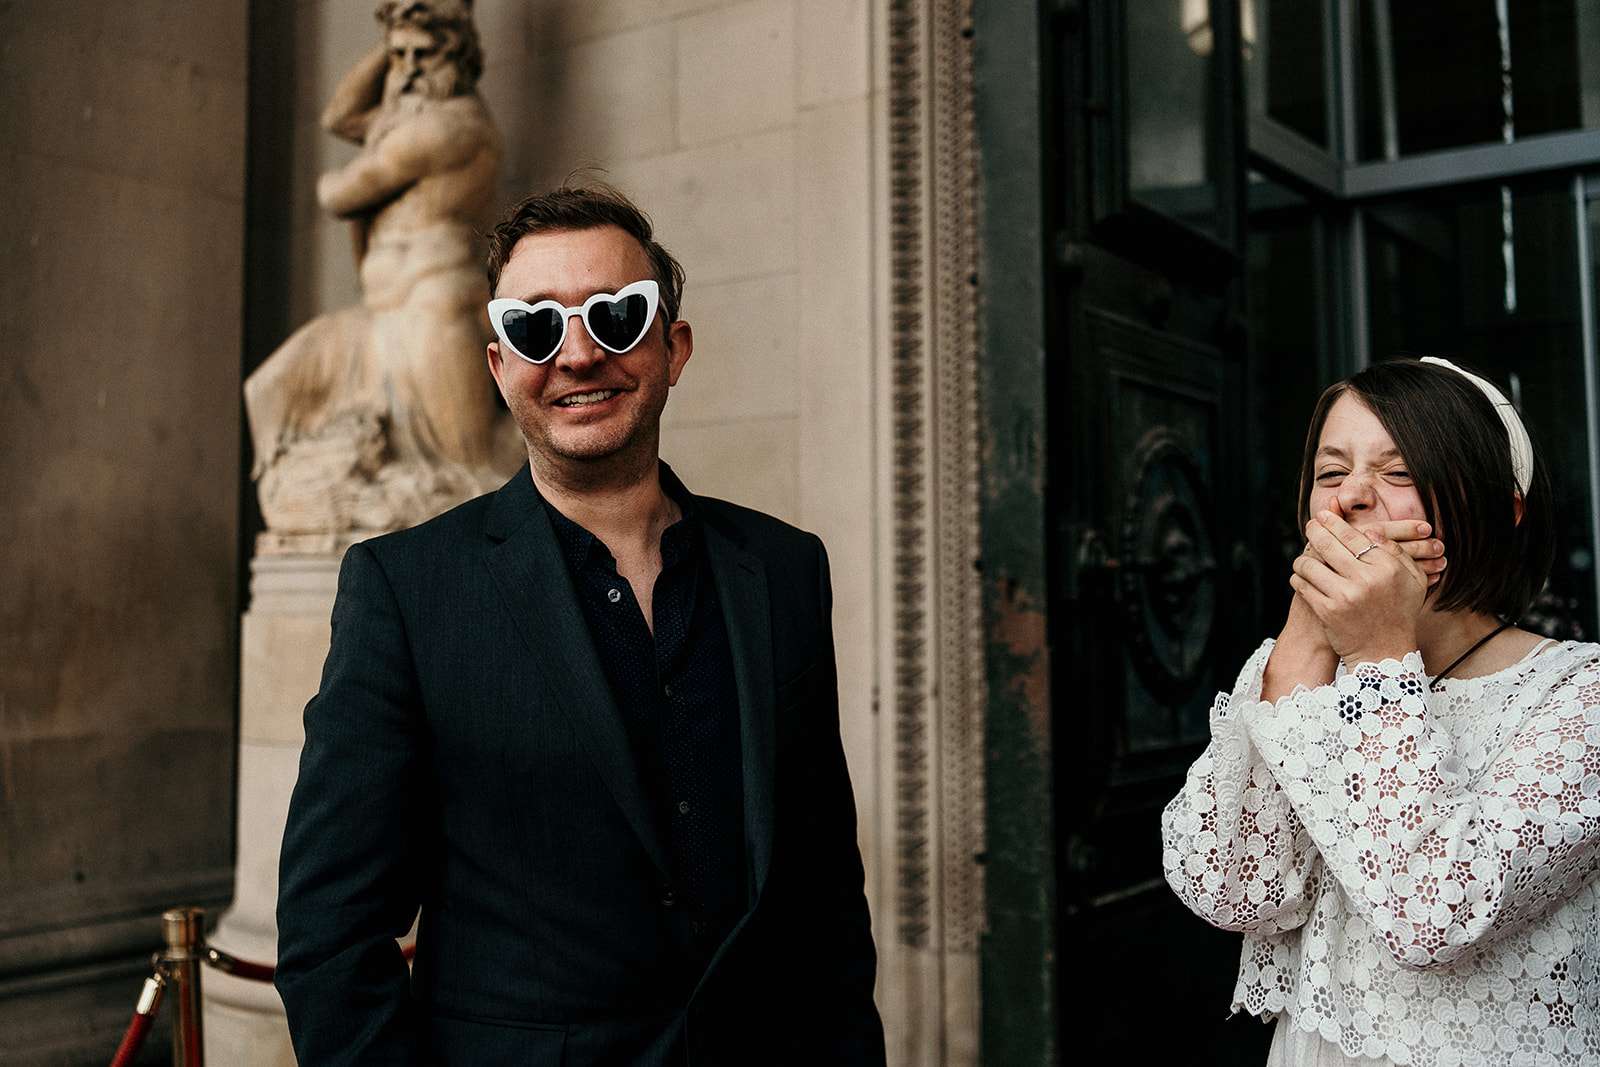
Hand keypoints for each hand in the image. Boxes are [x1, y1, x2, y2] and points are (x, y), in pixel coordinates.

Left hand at [1291, 509, 1428, 664]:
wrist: (1385, 652)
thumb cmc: (1400, 613)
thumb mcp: (1412, 581)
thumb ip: (1396, 552)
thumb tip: (1371, 529)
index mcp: (1388, 568)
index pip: (1354, 537)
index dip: (1334, 523)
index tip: (1323, 515)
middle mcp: (1366, 579)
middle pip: (1329, 544)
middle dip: (1314, 531)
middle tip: (1310, 525)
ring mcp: (1344, 596)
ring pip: (1310, 564)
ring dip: (1303, 559)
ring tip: (1305, 558)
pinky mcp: (1327, 611)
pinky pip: (1303, 585)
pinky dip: (1299, 579)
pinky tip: (1302, 577)